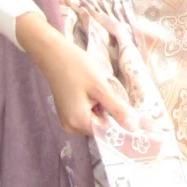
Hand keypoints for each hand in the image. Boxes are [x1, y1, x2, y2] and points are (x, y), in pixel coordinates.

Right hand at [15, 11, 136, 135]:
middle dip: (110, 112)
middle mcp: (72, 127)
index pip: (108, 133)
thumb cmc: (75, 66)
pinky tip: (91, 90)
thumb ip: (117, 109)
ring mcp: (68, 120)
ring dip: (103, 107)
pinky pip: (87, 114)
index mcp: (79, 122)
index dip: (121, 123)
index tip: (130, 111)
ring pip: (96, 119)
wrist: (52, 52)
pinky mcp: (67, 112)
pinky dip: (94, 105)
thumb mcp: (100, 86)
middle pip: (102, 127)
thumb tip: (134, 128)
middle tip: (107, 90)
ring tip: (97, 88)